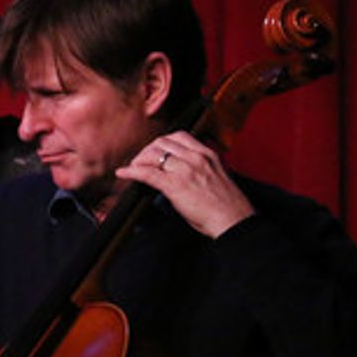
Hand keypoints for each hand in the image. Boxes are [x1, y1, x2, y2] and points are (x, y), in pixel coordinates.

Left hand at [116, 130, 254, 238]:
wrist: (233, 220)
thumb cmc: (227, 206)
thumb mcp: (216, 177)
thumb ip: (200, 169)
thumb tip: (180, 173)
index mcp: (207, 154)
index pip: (179, 136)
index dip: (161, 143)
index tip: (154, 152)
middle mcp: (196, 157)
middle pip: (162, 142)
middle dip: (147, 150)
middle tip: (140, 162)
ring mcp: (185, 170)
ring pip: (153, 154)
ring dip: (139, 160)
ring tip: (132, 168)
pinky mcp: (175, 185)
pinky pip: (147, 173)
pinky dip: (131, 172)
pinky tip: (123, 173)